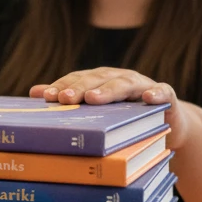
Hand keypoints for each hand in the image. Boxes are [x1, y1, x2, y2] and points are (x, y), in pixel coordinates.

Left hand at [29, 67, 192, 149]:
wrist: (167, 123)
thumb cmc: (124, 117)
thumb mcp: (97, 109)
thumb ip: (69, 98)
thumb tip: (34, 92)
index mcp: (100, 81)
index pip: (78, 80)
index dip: (63, 86)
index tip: (46, 96)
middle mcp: (119, 78)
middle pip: (98, 79)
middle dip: (80, 87)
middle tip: (65, 98)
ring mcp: (143, 86)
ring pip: (125, 84)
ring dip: (109, 90)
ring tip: (94, 98)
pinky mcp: (166, 97)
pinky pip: (163, 92)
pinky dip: (156, 94)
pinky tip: (147, 98)